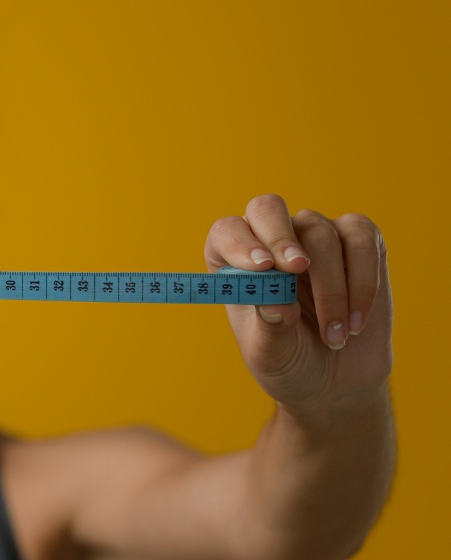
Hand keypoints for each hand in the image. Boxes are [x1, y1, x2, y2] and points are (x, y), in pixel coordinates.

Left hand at [205, 195, 391, 419]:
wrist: (336, 382)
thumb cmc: (290, 361)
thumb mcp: (271, 354)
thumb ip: (270, 325)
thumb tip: (275, 300)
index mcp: (233, 263)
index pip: (226, 232)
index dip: (240, 242)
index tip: (260, 267)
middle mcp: (270, 240)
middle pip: (268, 208)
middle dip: (280, 237)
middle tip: (297, 269)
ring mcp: (315, 236)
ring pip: (320, 232)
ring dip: (330, 286)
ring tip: (334, 336)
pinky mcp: (358, 244)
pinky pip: (362, 238)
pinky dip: (363, 279)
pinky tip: (356, 321)